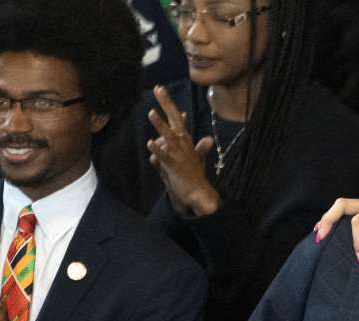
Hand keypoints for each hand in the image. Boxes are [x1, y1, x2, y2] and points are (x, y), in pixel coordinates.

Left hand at [147, 85, 219, 216]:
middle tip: (158, 89)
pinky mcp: (174, 166)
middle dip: (167, 104)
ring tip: (151, 113)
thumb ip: (199, 148)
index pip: (177, 118)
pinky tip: (150, 143)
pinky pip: (165, 157)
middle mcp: (183, 144)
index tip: (160, 89)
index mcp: (185, 140)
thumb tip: (208, 139)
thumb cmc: (195, 175)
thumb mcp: (196, 159)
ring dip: (161, 125)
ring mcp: (179, 154)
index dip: (169, 104)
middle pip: (174, 120)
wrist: (199, 193)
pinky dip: (158, 150)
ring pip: (169, 136)